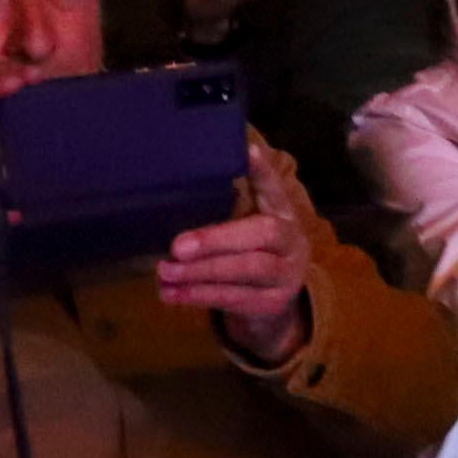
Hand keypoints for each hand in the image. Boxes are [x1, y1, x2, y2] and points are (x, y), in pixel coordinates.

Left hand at [151, 148, 321, 363]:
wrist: (275, 305)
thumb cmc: (250, 254)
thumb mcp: (248, 226)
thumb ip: (229, 205)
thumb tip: (186, 177)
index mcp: (284, 214)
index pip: (274, 189)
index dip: (263, 172)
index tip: (249, 152)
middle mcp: (293, 242)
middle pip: (261, 235)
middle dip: (216, 240)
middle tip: (177, 246)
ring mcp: (287, 276)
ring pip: (245, 271)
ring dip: (200, 273)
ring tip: (165, 271)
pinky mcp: (272, 305)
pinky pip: (234, 299)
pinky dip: (199, 296)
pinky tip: (172, 293)